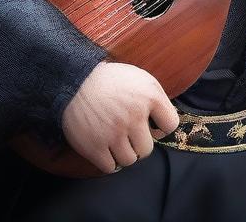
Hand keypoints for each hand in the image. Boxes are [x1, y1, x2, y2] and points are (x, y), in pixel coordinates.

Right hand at [61, 60, 180, 173]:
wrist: (74, 79)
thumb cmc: (110, 80)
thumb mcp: (139, 78)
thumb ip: (156, 99)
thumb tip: (164, 126)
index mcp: (148, 95)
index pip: (170, 125)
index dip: (161, 126)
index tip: (150, 123)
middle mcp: (134, 115)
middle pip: (147, 149)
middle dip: (138, 142)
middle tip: (127, 132)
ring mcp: (114, 132)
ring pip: (129, 160)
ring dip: (122, 152)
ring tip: (114, 138)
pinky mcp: (95, 146)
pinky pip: (110, 167)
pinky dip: (107, 160)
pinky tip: (103, 145)